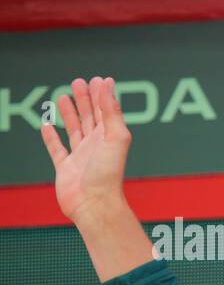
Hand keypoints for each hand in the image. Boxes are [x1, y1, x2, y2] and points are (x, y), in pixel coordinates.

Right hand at [40, 76, 132, 227]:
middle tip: (79, 82)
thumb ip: (112, 112)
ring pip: (74, 130)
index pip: (106, 112)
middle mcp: (97, 147)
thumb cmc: (108, 174)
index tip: (100, 80)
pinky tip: (46, 125)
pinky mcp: (65, 169)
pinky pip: (57, 150)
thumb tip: (108, 85)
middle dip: (85, 100)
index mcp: (110, 139)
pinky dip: (51, 137)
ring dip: (69, 113)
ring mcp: (81, 158)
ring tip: (63, 96)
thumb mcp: (115, 137)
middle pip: (90, 118)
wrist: (94, 203)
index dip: (103, 96)